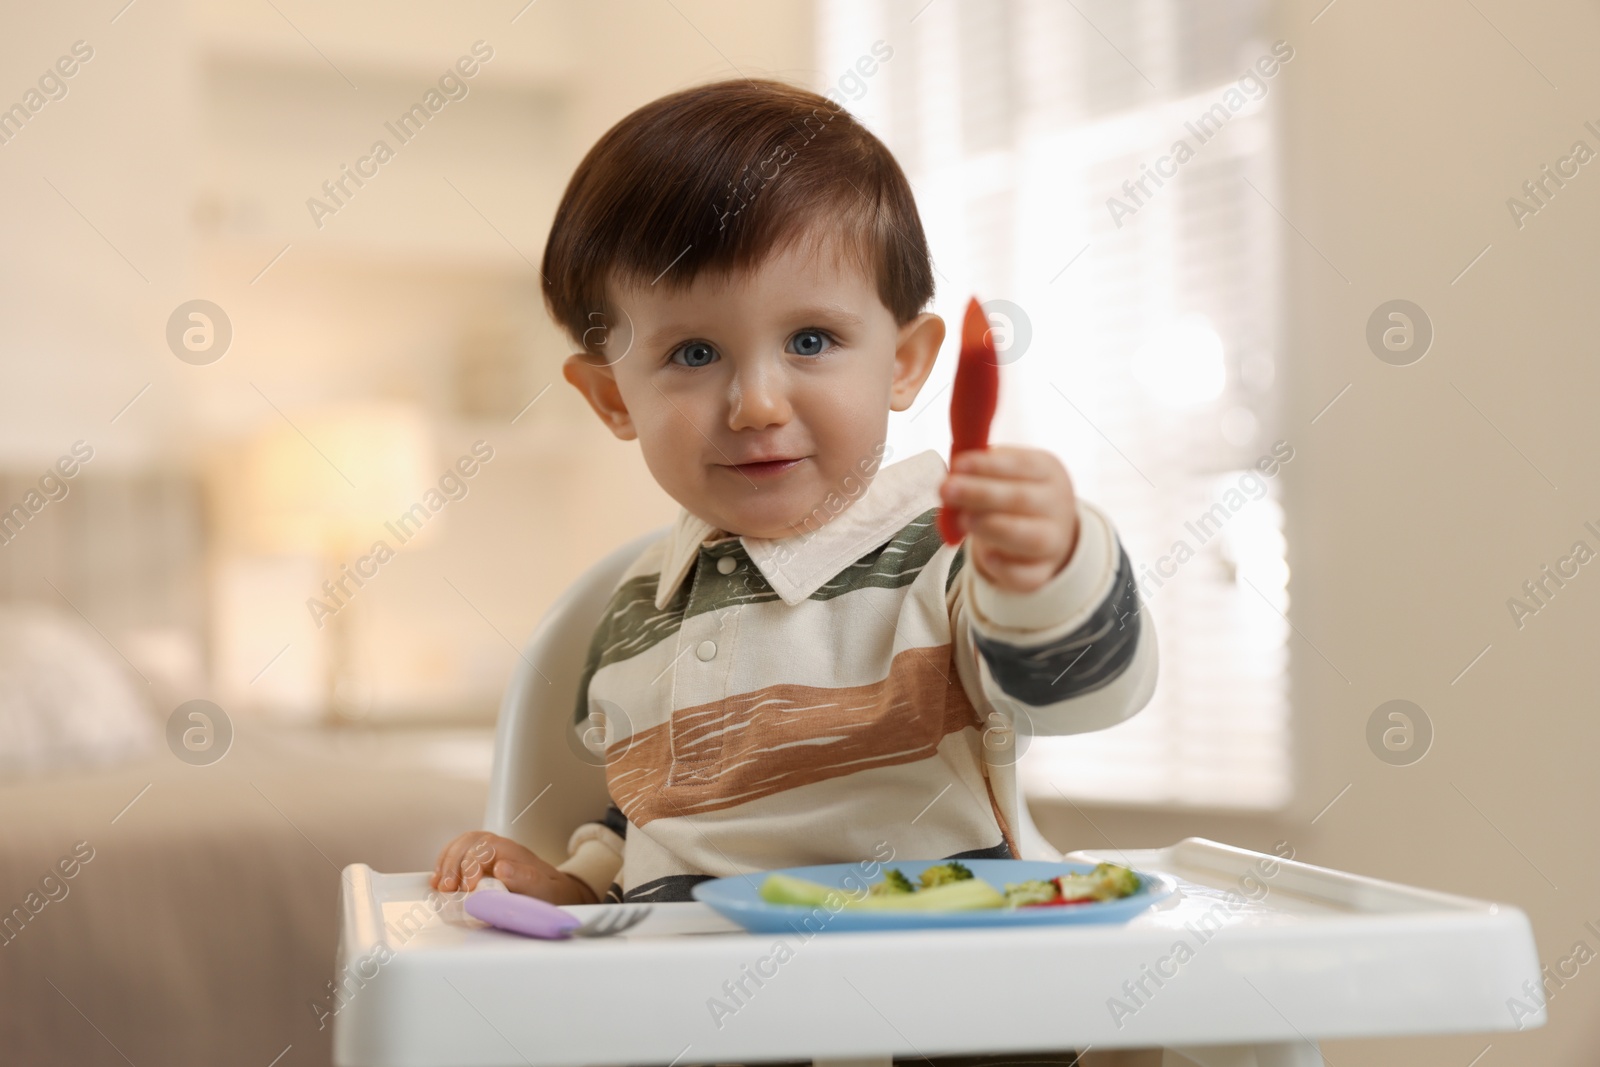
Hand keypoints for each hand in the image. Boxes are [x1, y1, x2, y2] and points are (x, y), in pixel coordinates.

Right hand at [430, 830, 597, 904]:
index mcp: (513, 851)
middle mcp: (498, 847)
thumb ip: (525, 878)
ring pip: (460, 845)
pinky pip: (457, 854)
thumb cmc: (549, 892)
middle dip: (453, 865)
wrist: (554, 892)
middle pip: (469, 843)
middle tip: (447, 889)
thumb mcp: (544, 888)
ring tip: (439, 886)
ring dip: (445, 864)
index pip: (486, 848)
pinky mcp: (478, 862)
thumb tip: (501, 868)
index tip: (468, 888)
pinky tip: (437, 879)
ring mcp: (487, 853)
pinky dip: (444, 864)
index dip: (472, 865)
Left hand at [939, 446, 1079, 593]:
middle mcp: (1057, 506)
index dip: (988, 465)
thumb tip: (952, 473)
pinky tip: (986, 557)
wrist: (1045, 532)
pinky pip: (1027, 575)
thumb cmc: (1014, 495)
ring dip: (993, 528)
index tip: (957, 465)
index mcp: (1048, 472)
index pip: (1022, 465)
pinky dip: (1005, 567)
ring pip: (1030, 538)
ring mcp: (1054, 542)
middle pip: (1022, 499)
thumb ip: (979, 472)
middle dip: (981, 494)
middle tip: (946, 490)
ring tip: (963, 520)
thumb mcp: (1003, 475)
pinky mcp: (1043, 572)